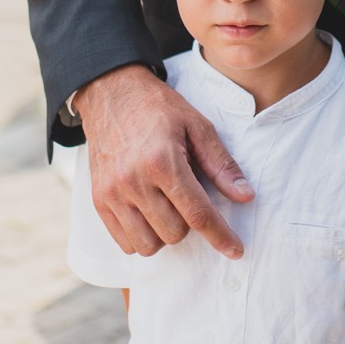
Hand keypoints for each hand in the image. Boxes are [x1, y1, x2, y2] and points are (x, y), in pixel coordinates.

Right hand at [74, 64, 254, 258]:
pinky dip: (141, 236)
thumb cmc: (158, 108)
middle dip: (189, 223)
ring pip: (148, 244)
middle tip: (187, 196)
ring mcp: (112, 193)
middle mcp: (133, 181)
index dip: (220, 236)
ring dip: (165, 233)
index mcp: (163, 161)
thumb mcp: (197, 125)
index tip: (236, 251)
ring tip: (167, 206)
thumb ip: (221, 164)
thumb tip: (245, 197)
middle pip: (174, 233)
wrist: (110, 92)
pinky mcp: (98, 200)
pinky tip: (148, 214)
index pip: (197, 214)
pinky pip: (124, 242)